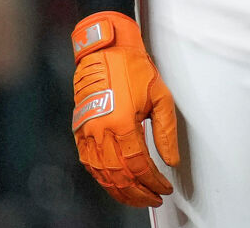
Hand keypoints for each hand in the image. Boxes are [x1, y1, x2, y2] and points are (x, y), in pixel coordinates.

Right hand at [71, 12, 179, 207]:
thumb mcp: (160, 96)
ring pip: (102, 174)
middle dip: (138, 192)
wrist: (105, 51)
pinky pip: (89, 164)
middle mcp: (100, 131)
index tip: (164, 187)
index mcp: (122, 123)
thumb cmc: (132, 69)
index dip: (152, 181)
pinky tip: (115, 184)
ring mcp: (86, 133)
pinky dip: (103, 179)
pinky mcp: (79, 132)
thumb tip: (170, 159)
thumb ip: (165, 132)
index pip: (139, 165)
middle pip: (119, 175)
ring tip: (137, 197)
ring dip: (120, 190)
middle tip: (154, 197)